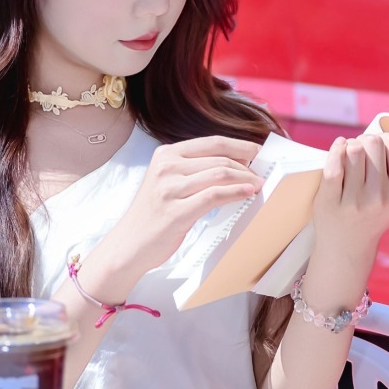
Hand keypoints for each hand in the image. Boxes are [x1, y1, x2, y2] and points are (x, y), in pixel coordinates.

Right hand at [88, 135, 260, 295]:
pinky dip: (235, 192)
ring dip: (245, 179)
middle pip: (219, 158)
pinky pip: (214, 196)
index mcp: (165, 154)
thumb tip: (233, 164)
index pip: (212, 142)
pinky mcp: (176, 212)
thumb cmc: (153, 215)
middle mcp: (166, 167)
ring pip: (220, 174)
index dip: (239, 145)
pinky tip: (248, 193)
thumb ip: (193, 170)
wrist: (128, 245)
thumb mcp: (167, 182)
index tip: (257, 151)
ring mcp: (169, 189)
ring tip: (258, 185)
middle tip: (260, 174)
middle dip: (246, 166)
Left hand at [295, 127, 388, 313]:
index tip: (381, 146)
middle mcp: (380, 199)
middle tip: (363, 149)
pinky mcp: (330, 201)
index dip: (388, 137)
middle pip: (375, 143)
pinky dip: (336, 149)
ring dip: (351, 144)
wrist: (347, 245)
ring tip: (350, 152)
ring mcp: (354, 201)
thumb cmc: (378, 211)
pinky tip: (339, 147)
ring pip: (354, 150)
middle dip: (367, 139)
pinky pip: (333, 165)